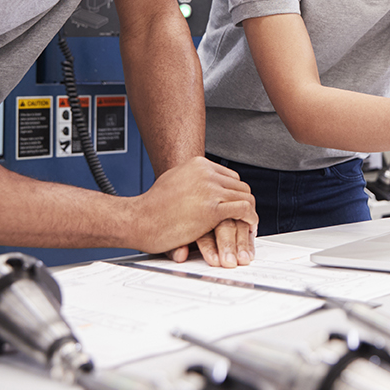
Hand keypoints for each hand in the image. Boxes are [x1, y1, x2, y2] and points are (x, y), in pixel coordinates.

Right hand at [131, 157, 256, 258]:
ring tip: (248, 223)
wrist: (138, 220)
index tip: (236, 204)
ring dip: (249, 211)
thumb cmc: (153, 206)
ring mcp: (210, 189)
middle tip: (245, 216)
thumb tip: (208, 184)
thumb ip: (194, 179)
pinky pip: (243, 210)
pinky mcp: (212, 209)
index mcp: (198, 164)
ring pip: (245, 196)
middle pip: (240, 186)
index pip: (230, 176)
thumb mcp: (175, 179)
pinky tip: (249, 225)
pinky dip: (250, 218)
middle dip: (244, 202)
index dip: (235, 193)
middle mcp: (206, 173)